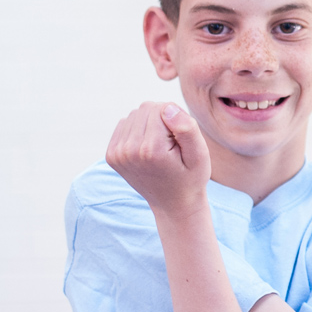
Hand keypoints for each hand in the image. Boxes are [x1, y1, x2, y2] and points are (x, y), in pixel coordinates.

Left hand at [106, 101, 211, 215]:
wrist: (174, 204)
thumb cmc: (190, 177)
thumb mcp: (200, 155)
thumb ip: (187, 129)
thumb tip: (167, 107)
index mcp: (151, 150)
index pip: (161, 107)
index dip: (176, 118)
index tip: (180, 139)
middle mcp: (129, 151)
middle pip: (146, 108)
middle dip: (161, 118)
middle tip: (172, 143)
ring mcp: (117, 154)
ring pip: (135, 114)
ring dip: (149, 124)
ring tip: (160, 146)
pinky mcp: (111, 155)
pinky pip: (125, 124)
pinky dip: (138, 130)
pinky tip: (148, 147)